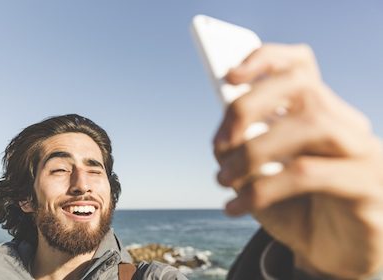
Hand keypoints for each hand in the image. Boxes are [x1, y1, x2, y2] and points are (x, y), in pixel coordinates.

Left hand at [213, 44, 382, 278]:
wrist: (331, 256)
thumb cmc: (295, 209)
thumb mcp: (262, 175)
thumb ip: (247, 149)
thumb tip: (221, 137)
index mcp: (321, 114)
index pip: (301, 66)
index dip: (266, 60)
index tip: (228, 75)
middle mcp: (346, 126)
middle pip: (302, 87)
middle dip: (248, 106)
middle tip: (218, 143)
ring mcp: (363, 153)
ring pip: (310, 125)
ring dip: (253, 150)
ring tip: (223, 178)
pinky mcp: (367, 187)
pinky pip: (309, 173)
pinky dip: (262, 188)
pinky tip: (237, 207)